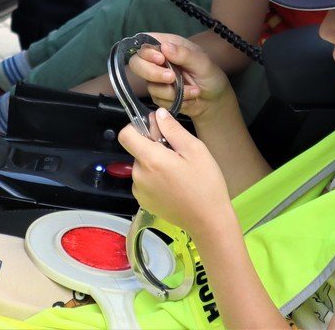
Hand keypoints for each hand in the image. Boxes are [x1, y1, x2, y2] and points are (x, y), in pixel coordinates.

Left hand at [118, 109, 233, 234]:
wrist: (208, 221)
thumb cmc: (205, 184)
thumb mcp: (195, 150)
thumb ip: (173, 130)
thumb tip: (158, 114)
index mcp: (150, 159)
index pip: (126, 135)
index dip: (137, 128)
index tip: (155, 131)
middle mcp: (139, 175)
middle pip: (136, 150)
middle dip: (153, 147)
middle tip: (177, 155)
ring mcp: (139, 191)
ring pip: (141, 166)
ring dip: (154, 164)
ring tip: (178, 173)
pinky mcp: (143, 202)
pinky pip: (143, 181)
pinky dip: (154, 179)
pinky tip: (173, 185)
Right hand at [127, 34, 231, 121]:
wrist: (214, 100)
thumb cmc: (210, 76)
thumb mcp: (203, 62)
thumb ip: (184, 54)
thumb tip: (165, 47)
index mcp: (168, 45)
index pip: (144, 42)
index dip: (146, 51)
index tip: (160, 59)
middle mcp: (158, 61)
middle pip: (136, 64)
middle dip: (152, 73)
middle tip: (171, 77)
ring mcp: (156, 79)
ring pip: (150, 85)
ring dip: (172, 91)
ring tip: (193, 90)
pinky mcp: (158, 96)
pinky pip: (158, 99)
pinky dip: (175, 100)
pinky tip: (189, 97)